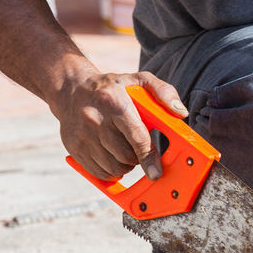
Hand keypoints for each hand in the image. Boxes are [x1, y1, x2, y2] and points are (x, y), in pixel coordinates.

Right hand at [52, 69, 187, 180]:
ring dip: (125, 166)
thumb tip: (181, 113)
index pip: (136, 137)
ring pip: (113, 167)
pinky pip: (98, 172)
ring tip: (124, 150)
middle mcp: (95, 119)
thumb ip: (164, 92)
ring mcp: (82, 135)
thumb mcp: (139, 80)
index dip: (149, 158)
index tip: (156, 172)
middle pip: (125, 156)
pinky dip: (110, 171)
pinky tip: (112, 157)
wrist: (71, 89)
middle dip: (137, 159)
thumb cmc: (112, 87)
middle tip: (138, 149)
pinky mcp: (73, 147)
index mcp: (114, 102)